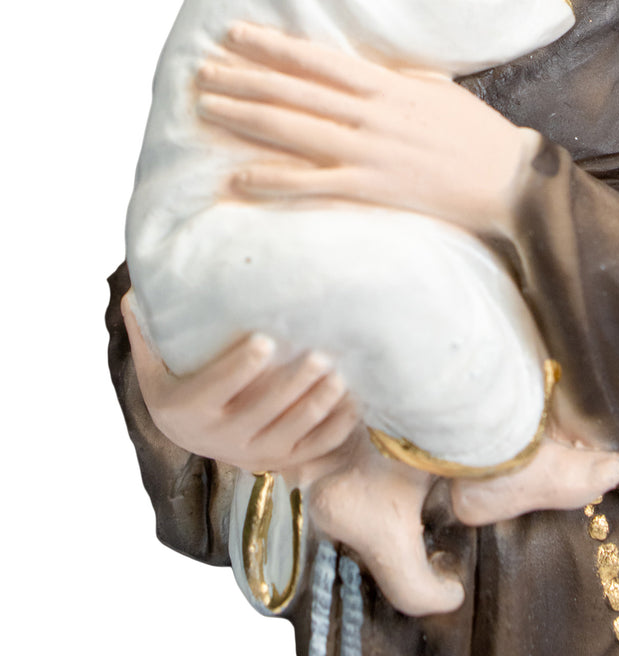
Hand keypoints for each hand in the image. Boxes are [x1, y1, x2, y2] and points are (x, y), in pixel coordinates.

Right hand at [123, 291, 357, 474]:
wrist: (193, 437)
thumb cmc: (177, 388)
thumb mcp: (154, 368)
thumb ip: (146, 333)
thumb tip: (131, 292)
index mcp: (192, 410)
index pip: (219, 388)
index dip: (241, 367)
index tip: (265, 341)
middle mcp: (224, 438)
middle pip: (264, 411)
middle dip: (294, 384)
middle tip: (321, 355)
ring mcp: (256, 453)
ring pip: (293, 431)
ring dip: (319, 404)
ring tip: (340, 375)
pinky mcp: (283, 460)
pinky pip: (315, 448)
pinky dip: (337, 428)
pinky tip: (355, 402)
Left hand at [197, 23, 539, 235]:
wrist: (507, 179)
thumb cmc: (473, 132)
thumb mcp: (434, 88)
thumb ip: (393, 78)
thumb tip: (359, 66)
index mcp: (386, 84)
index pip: (316, 59)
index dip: (272, 45)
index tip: (235, 34)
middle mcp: (371, 113)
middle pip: (293, 92)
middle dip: (244, 79)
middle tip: (203, 72)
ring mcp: (369, 152)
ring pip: (294, 131)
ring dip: (247, 118)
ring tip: (209, 109)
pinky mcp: (372, 189)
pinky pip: (313, 185)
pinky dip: (274, 181)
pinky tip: (240, 178)